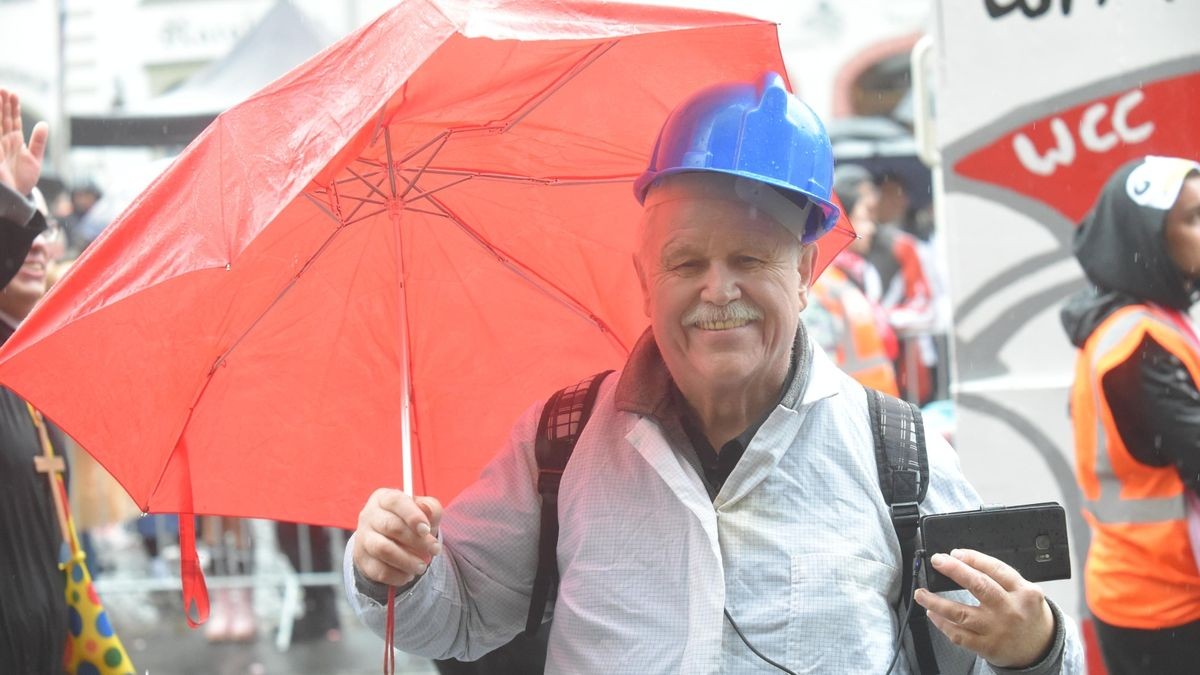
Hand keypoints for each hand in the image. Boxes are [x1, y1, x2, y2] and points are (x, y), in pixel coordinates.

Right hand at [0, 89, 48, 195]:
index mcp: (14, 141)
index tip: (13, 93)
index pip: (12, 120)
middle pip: (2, 118)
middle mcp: (3, 141)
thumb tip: (44, 124)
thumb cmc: (23, 179)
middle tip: (3, 88)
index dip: (12, 107)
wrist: (16, 197)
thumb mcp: (34, 159)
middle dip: (2, 104)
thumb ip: (38, 142)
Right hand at [352, 488, 443, 586]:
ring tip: (422, 566)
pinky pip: (379, 571)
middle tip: (435, 550)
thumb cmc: (410, 522)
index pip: (395, 501)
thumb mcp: (424, 511)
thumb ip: (431, 508)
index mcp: (384, 498)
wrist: (389, 541)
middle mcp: (369, 515)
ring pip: (383, 550)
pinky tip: (409, 574)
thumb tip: (428, 511)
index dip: (412, 515)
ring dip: (408, 561)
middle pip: (391, 526)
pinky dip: (398, 575)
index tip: (426, 530)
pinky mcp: (362, 560)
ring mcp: (363, 538)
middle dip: (417, 541)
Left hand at [914, 548, 1054, 667]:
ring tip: (921, 593)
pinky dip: (942, 624)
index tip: (954, 553)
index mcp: (1023, 592)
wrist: (1041, 648)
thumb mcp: (1026, 591)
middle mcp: (1010, 610)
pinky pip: (959, 635)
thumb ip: (1001, 578)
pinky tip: (933, 614)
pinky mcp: (988, 647)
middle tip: (937, 561)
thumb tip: (964, 561)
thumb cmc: (1028, 614)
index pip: (996, 569)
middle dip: (955, 571)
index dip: (973, 558)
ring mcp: (998, 629)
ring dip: (936, 602)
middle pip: (979, 586)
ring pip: (961, 613)